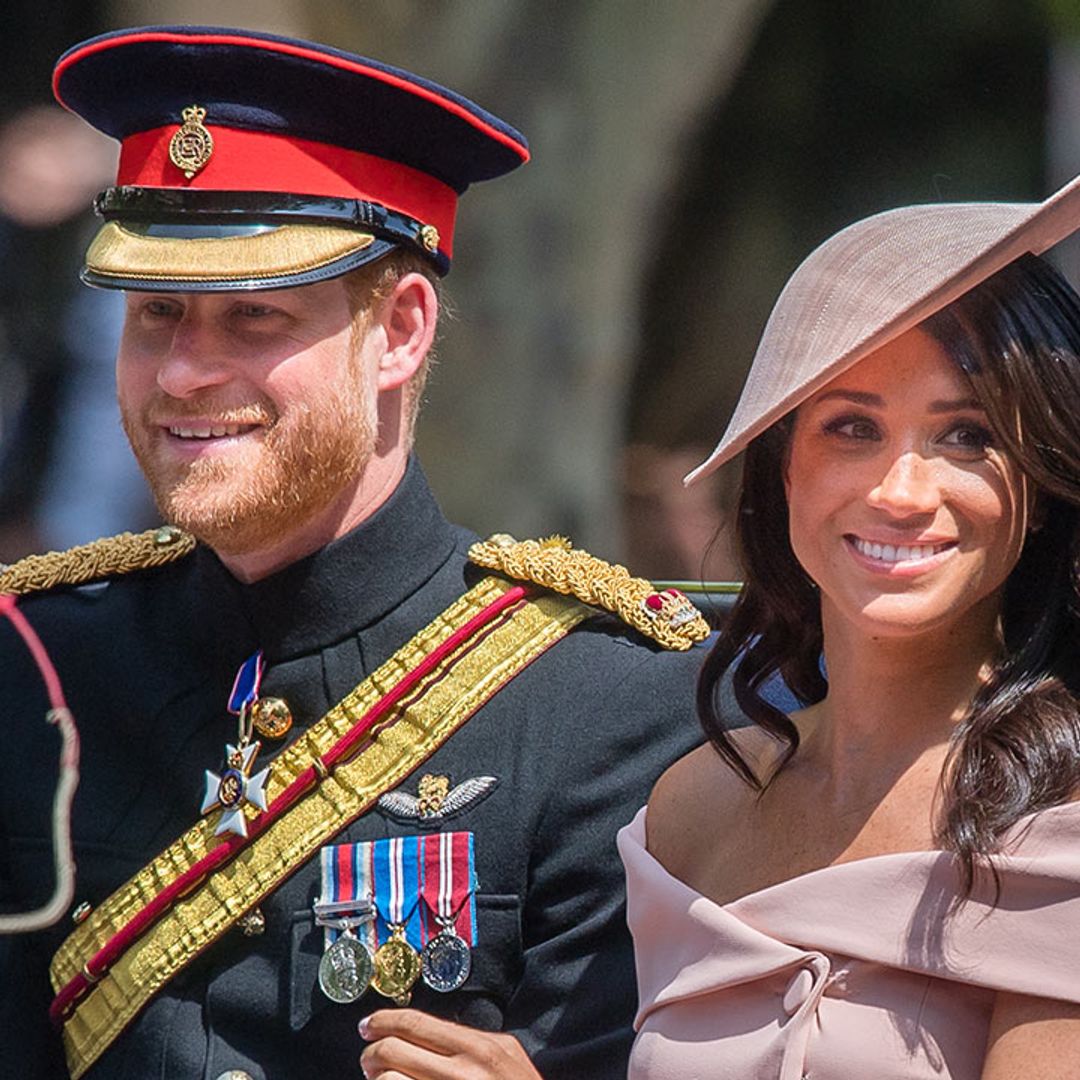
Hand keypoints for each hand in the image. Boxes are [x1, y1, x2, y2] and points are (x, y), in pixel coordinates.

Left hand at [359, 1009, 542, 1079]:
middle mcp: (459, 1074)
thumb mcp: (506, 1056)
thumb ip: (471, 1040)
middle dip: (372, 1053)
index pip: (414, 1024)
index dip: (384, 1021)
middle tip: (369, 1058)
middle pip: (392, 1050)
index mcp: (477, 1048)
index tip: (369, 1025)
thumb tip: (428, 1033)